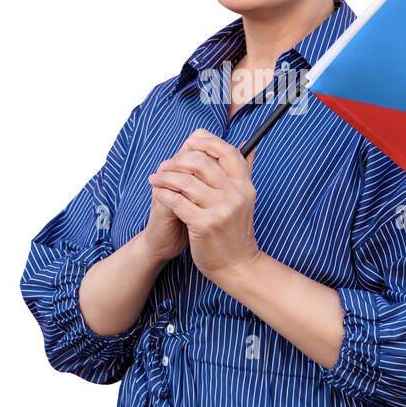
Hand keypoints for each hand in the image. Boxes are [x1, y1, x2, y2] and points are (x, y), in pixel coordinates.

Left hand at [147, 128, 260, 282]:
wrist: (237, 265)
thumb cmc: (235, 231)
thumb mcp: (245, 199)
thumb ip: (245, 171)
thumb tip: (249, 144)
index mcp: (245, 185)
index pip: (228, 152)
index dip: (208, 142)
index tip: (190, 141)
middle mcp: (235, 194)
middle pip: (203, 162)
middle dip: (178, 160)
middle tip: (165, 165)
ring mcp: (220, 210)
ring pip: (186, 181)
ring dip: (166, 177)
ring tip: (156, 179)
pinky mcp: (205, 224)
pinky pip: (178, 202)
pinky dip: (164, 194)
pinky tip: (157, 193)